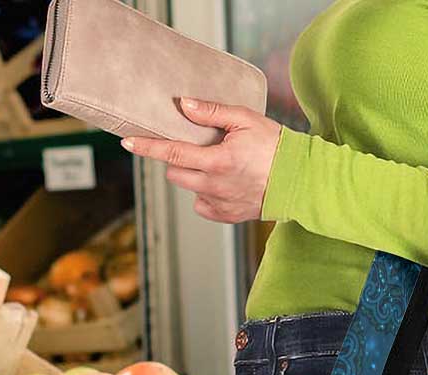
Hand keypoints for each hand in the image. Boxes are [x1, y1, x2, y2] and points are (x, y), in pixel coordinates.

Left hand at [120, 97, 281, 222]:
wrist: (299, 181)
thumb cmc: (275, 146)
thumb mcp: (245, 119)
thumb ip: (211, 112)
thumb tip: (183, 105)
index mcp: (217, 161)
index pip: (172, 153)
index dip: (147, 147)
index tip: (128, 143)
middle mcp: (214, 186)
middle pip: (175, 173)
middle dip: (177, 159)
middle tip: (195, 147)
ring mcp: (219, 204)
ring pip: (189, 188)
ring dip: (193, 175)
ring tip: (216, 164)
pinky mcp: (226, 216)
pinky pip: (202, 205)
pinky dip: (206, 193)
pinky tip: (223, 183)